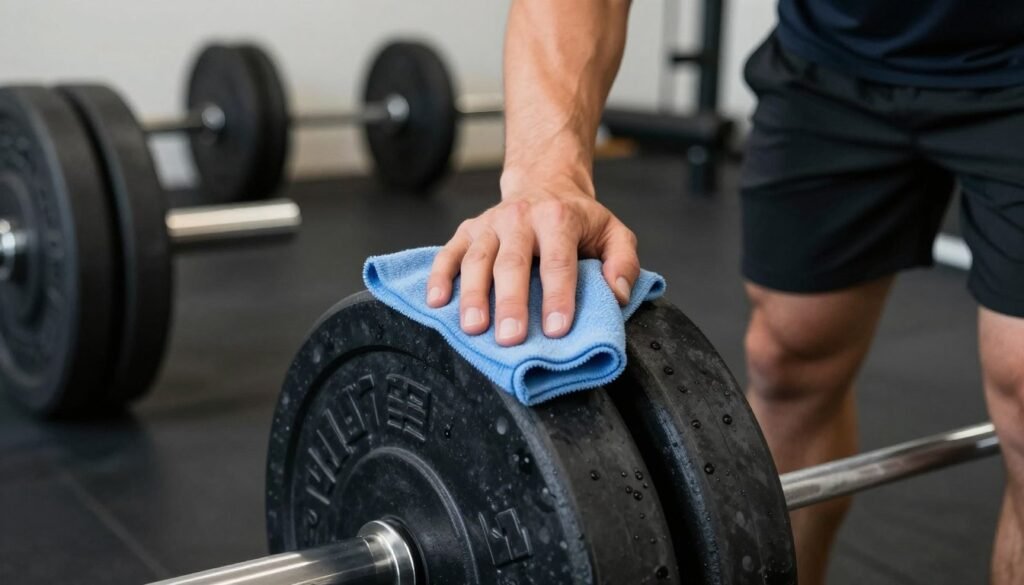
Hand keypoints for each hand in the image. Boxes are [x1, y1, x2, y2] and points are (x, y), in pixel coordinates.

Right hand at [426, 172, 638, 345]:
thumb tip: (618, 295)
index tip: (557, 329)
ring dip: (472, 295)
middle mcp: (520, 217)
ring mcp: (490, 224)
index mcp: (558, 218)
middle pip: (512, 262)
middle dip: (511, 302)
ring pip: (477, 259)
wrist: (544, 183)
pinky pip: (448, 252)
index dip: (558, 296)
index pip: (558, 261)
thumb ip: (624, 263)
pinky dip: (439, 276)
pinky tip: (436, 301)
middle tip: (511, 338)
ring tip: (473, 328)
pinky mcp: (468, 230)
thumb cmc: (578, 219)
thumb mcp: (613, 232)